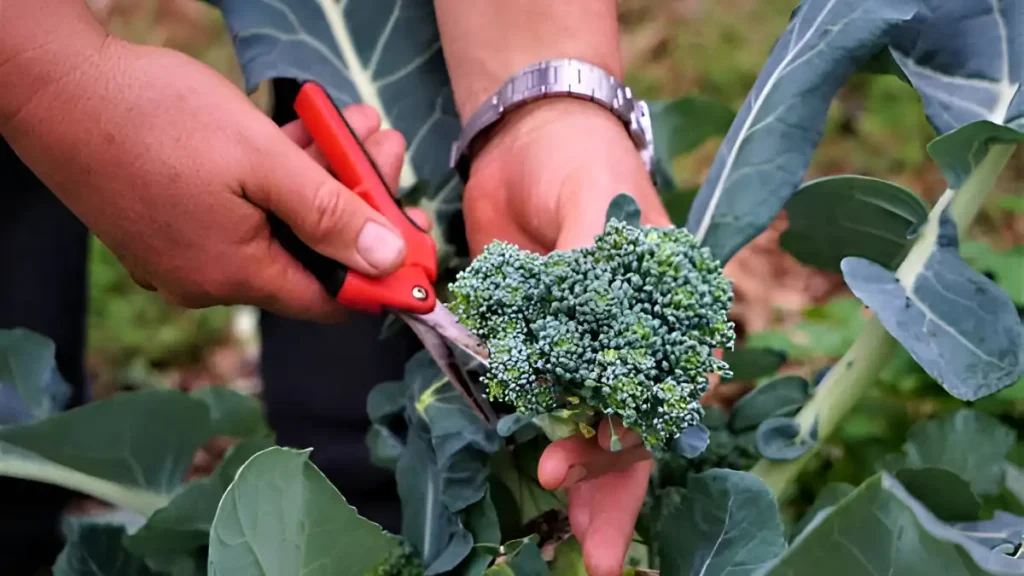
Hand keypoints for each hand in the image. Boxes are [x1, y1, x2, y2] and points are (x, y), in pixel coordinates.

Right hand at [2, 37, 425, 321]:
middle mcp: (210, 278)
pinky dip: (277, 176)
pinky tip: (305, 132)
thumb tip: (386, 261)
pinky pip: (243, 210)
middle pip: (309, 253)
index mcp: (234, 275)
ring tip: (355, 125)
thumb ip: (329, 215)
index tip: (418, 242)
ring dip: (321, 177)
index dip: (382, 274)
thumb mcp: (262, 162)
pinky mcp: (170, 222)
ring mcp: (185, 252)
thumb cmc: (157, 120)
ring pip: (278, 223)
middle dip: (357, 200)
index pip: (331, 300)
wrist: (56, 88)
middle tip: (385, 148)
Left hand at [463, 97, 669, 575]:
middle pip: (635, 426)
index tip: (593, 464)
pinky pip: (547, 404)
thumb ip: (595, 259)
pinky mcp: (542, 344)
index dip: (634, 439)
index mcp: (670, 312)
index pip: (663, 391)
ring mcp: (588, 347)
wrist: (526, 140)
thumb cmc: (579, 159)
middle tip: (588, 545)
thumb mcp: (595, 196)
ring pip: (596, 429)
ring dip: (587, 484)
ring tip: (575, 543)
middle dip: (612, 486)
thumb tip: (585, 325)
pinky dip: (547, 443)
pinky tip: (544, 482)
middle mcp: (637, 339)